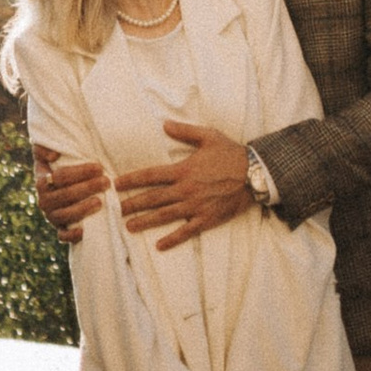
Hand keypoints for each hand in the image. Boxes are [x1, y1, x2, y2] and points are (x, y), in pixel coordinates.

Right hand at [31, 143, 109, 241]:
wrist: (56, 183)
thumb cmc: (58, 162)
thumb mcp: (47, 149)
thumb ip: (44, 147)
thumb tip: (54, 156)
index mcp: (41, 180)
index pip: (60, 177)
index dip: (80, 172)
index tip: (99, 167)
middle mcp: (44, 200)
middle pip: (65, 195)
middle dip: (88, 188)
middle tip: (106, 182)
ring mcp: (51, 216)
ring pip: (64, 215)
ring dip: (82, 209)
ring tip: (100, 202)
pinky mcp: (58, 229)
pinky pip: (62, 236)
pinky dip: (71, 235)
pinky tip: (83, 231)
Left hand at [118, 123, 254, 251]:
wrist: (254, 174)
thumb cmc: (231, 153)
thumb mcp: (208, 136)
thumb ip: (184, 131)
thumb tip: (164, 124)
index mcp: (184, 169)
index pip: (151, 175)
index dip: (132, 180)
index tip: (116, 184)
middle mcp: (186, 190)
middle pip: (153, 198)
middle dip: (133, 203)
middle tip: (116, 209)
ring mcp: (196, 207)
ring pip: (165, 216)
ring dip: (145, 221)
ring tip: (129, 227)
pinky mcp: (207, 219)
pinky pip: (186, 232)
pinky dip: (172, 239)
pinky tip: (159, 245)